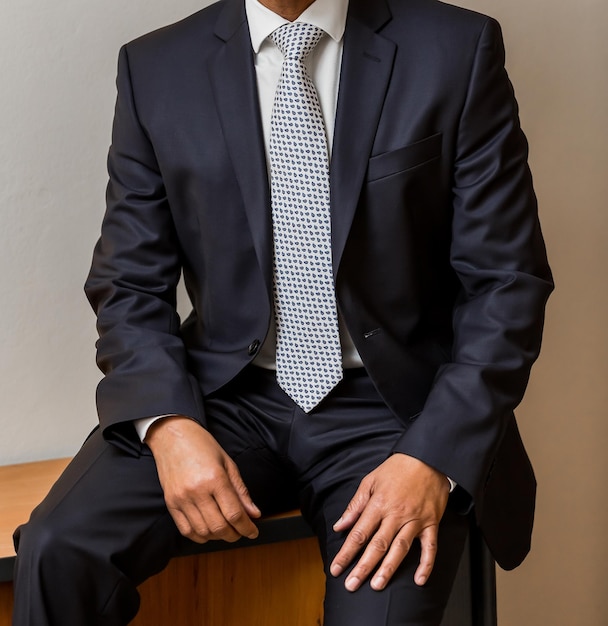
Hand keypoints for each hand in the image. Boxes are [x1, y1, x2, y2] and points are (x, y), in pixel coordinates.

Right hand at [146, 416, 260, 542]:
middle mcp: (197, 491)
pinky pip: (185, 530)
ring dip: (218, 537)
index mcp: (215, 478)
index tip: (253, 532)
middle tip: (241, 531)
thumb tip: (254, 513)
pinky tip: (208, 531)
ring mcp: (181, 499)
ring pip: (203, 532)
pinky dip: (200, 536)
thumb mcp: (228, 463)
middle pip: (219, 527)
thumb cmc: (202, 446)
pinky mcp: (170, 503)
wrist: (173, 436)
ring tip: (226, 530)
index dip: (247, 528)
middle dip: (234, 535)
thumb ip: (241, 491)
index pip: (234, 514)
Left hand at [330, 453, 448, 590]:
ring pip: (400, 549)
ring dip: (388, 569)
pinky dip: (426, 564)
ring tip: (377, 585)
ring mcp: (414, 519)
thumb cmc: (397, 469)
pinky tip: (419, 580)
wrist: (426, 458)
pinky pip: (429, 547)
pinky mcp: (431, 522)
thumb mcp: (370, 481)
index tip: (336, 568)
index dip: (346, 553)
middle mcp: (396, 514)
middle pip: (377, 545)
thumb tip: (340, 525)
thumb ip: (355, 505)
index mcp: (378, 504)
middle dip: (363, 567)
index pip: (359, 533)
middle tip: (352, 585)